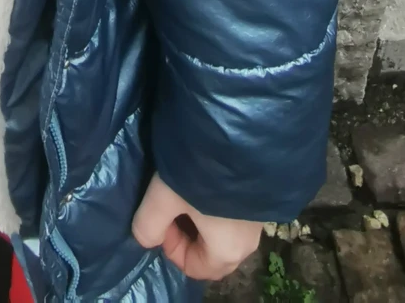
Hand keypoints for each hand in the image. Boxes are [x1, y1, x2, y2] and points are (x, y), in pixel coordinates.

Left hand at [131, 174, 262, 281]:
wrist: (239, 136)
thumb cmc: (200, 174)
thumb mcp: (162, 198)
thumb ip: (148, 224)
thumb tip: (145, 237)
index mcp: (227, 252)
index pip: (195, 268)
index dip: (171, 248)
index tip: (163, 218)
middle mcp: (247, 243)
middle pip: (211, 255)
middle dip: (188, 237)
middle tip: (172, 208)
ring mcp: (257, 222)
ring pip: (223, 236)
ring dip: (201, 221)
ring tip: (185, 193)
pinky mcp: (259, 201)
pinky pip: (234, 219)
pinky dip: (216, 210)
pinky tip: (205, 183)